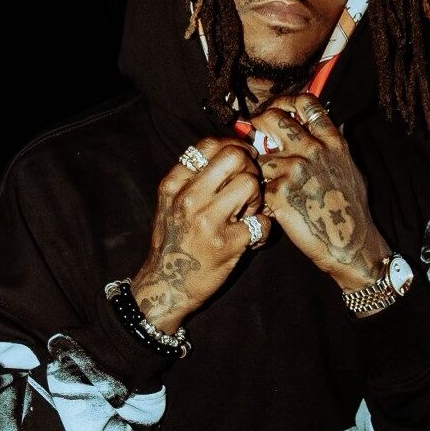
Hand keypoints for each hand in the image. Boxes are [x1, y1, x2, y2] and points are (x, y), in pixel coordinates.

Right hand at [130, 135, 270, 331]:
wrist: (165, 286)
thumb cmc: (172, 242)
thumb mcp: (170, 204)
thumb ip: (192, 178)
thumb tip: (230, 153)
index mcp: (174, 184)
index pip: (209, 144)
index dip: (233, 147)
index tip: (241, 160)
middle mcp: (189, 198)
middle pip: (234, 157)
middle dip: (249, 168)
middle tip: (248, 188)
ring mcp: (208, 220)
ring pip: (250, 184)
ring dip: (257, 198)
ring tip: (247, 213)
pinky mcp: (227, 244)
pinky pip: (263, 220)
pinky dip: (264, 226)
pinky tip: (251, 234)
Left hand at [244, 95, 389, 290]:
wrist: (350, 244)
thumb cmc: (352, 212)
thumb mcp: (350, 169)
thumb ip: (334, 146)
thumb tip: (332, 125)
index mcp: (331, 141)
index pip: (305, 103)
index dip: (285, 102)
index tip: (275, 109)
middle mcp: (312, 150)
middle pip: (273, 119)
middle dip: (259, 123)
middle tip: (254, 135)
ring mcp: (295, 170)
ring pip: (260, 158)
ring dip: (259, 171)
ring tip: (265, 186)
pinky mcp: (279, 193)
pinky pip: (259, 187)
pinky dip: (260, 198)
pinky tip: (270, 208)